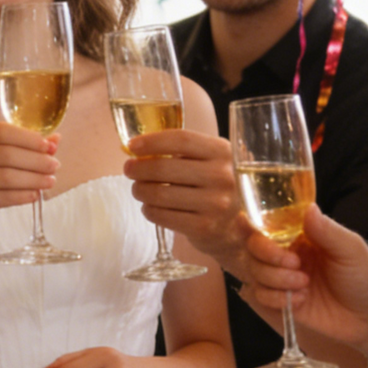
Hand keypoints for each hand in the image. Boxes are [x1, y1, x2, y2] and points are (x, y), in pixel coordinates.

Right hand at [0, 123, 58, 239]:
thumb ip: (24, 146)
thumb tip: (55, 140)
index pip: (0, 131)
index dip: (27, 138)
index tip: (49, 147)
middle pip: (5, 154)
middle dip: (36, 160)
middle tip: (54, 166)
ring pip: (5, 176)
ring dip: (33, 179)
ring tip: (50, 181)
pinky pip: (2, 197)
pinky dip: (23, 195)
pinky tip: (35, 194)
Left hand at [124, 130, 248, 273]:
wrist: (238, 228)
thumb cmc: (216, 187)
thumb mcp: (212, 161)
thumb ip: (184, 151)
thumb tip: (138, 147)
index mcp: (223, 152)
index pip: (181, 140)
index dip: (152, 141)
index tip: (132, 145)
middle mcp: (222, 176)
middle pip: (165, 167)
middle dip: (138, 168)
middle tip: (129, 169)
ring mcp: (215, 204)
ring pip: (159, 193)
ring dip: (140, 190)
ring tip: (138, 189)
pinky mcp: (204, 227)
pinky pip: (161, 216)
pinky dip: (148, 210)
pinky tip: (149, 207)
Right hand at [243, 205, 367, 367]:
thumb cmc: (366, 277)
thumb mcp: (351, 249)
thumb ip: (327, 230)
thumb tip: (308, 208)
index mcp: (300, 234)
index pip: (267, 223)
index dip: (252, 224)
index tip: (248, 225)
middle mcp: (286, 253)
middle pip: (253, 246)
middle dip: (267, 254)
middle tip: (294, 263)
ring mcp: (282, 278)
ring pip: (254, 271)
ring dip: (275, 278)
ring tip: (304, 284)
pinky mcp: (281, 302)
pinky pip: (261, 296)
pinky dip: (277, 298)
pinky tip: (301, 299)